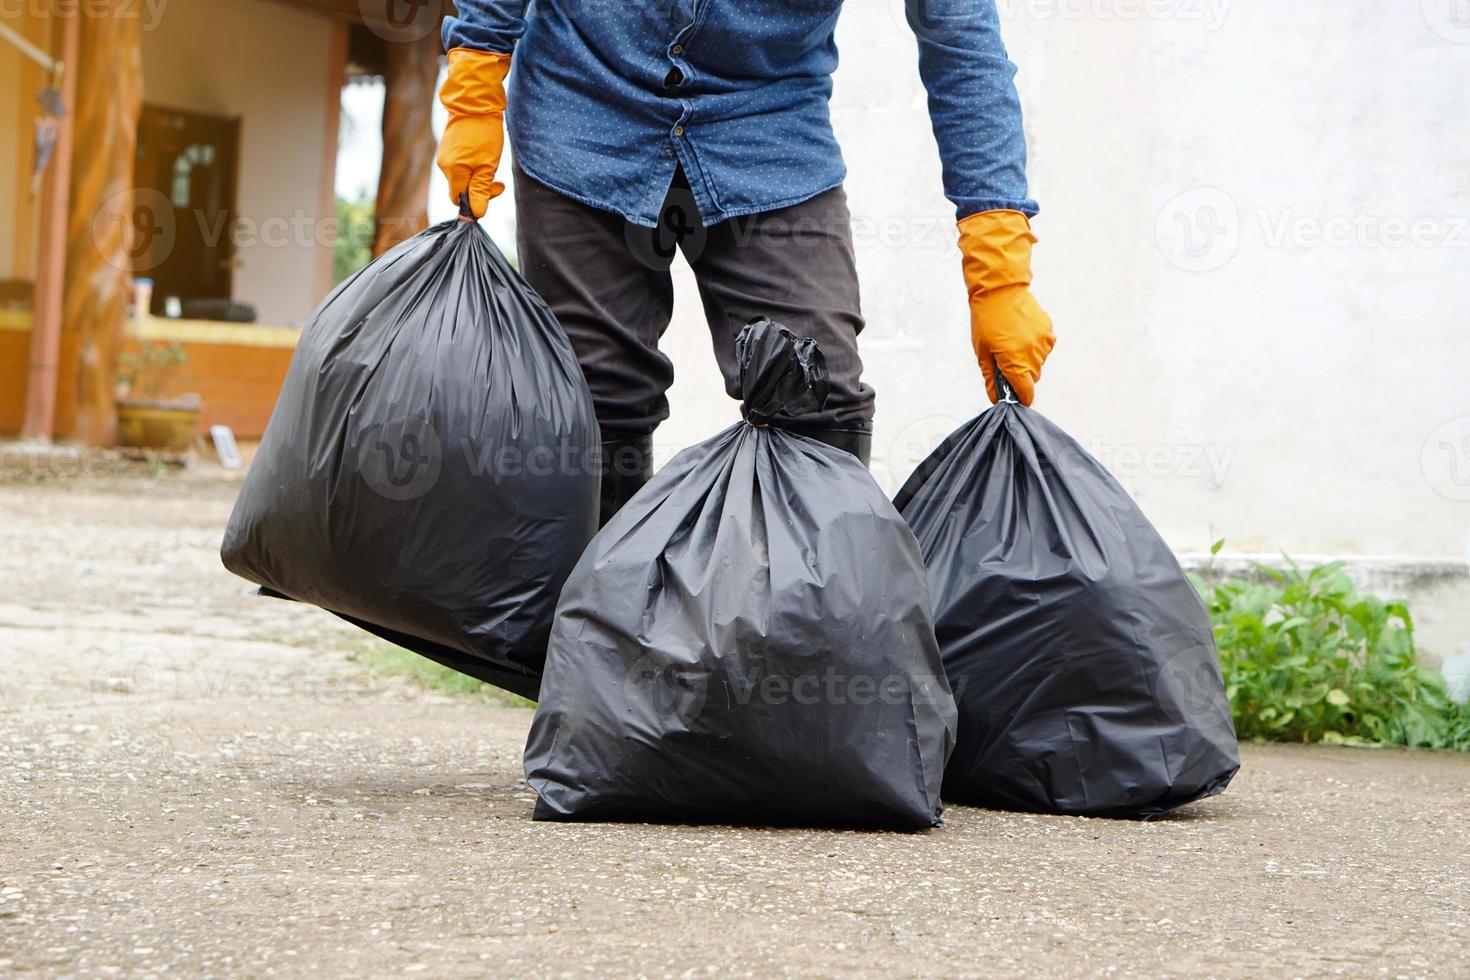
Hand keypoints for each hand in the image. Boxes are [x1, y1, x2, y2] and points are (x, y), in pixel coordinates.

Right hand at [437, 48, 511, 218]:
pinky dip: (474, 166)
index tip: (495, 190)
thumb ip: (481, 191)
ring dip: (479, 176)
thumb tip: (476, 213)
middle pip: (461, 189)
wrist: (476, 102)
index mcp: (452, 171)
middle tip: (499, 182)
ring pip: (462, 177)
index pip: (459, 200)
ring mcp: (444, 155)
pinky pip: (461, 165)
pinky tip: (483, 155)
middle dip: (480, 188)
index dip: (476, 201)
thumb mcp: (488, 165)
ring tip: (492, 163)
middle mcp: (443, 165)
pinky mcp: (448, 147)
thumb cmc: (483, 133)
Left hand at [958, 210, 1055, 405]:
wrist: (1000, 290)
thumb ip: (992, 378)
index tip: (1013, 395)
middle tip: (1004, 359)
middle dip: (1020, 375)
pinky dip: (1034, 346)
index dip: (1020, 397)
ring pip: (1038, 363)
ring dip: (1027, 359)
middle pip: (1032, 378)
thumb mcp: (982, 352)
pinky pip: (1043, 347)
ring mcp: (1044, 343)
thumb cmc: (986, 321)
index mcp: (1016, 362)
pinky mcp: (1049, 331)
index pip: (1026, 393)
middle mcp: (1034, 355)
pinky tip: (1021, 333)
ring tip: (1011, 341)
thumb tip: (996, 398)